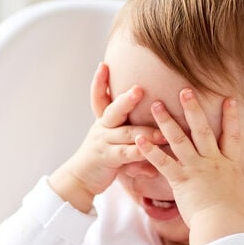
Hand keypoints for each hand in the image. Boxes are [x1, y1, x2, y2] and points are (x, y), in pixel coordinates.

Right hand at [49, 62, 164, 212]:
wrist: (80, 179)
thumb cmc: (101, 158)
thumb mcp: (114, 142)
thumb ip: (132, 137)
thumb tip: (148, 127)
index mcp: (103, 121)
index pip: (99, 97)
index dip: (99, 82)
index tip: (103, 65)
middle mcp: (102, 128)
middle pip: (114, 111)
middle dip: (127, 100)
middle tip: (139, 89)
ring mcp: (104, 143)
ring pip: (126, 133)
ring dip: (146, 132)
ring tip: (162, 131)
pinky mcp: (108, 159)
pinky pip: (126, 154)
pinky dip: (140, 153)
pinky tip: (151, 153)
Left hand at [135, 90, 243, 244]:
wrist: (222, 225)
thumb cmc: (236, 214)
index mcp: (229, 164)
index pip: (232, 136)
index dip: (231, 117)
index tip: (229, 99)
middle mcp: (212, 161)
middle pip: (202, 130)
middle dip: (193, 108)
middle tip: (184, 90)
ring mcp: (195, 169)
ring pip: (179, 140)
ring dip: (166, 122)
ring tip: (156, 105)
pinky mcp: (180, 180)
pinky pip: (163, 162)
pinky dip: (150, 151)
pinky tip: (138, 138)